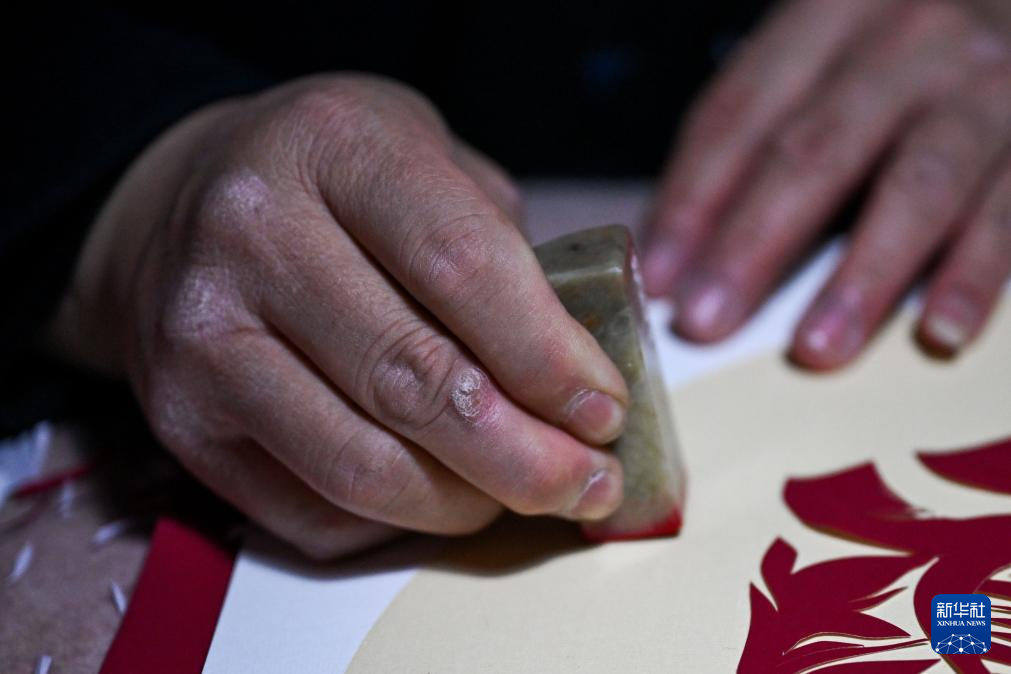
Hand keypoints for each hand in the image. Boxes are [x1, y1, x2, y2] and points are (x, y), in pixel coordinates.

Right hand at [49, 75, 627, 557]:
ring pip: (363, 468)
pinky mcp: (181, 425)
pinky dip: (399, 523)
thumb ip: (503, 252)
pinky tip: (443, 494)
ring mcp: (201, 340)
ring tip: (528, 492)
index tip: (605, 410)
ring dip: (469, 503)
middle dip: (526, 457)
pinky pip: (312, 511)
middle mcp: (252, 236)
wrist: (179, 203)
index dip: (549, 356)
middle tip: (590, 482)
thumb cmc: (332, 179)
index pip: (461, 265)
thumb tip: (581, 382)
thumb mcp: (425, 157)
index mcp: (334, 145)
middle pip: (412, 381)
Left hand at [644, 0, 1010, 367]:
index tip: (657, 276)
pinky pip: (1010, 212)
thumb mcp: (822, 62)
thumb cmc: (899, 57)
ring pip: (916, 183)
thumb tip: (675, 251)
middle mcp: (908, 40)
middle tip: (706, 321)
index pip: (741, 111)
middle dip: (753, 245)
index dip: (693, 198)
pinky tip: (939, 332)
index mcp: (829, 15)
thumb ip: (755, 136)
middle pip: (815, 150)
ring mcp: (984, 88)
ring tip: (813, 348)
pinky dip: (975, 274)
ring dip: (861, 275)